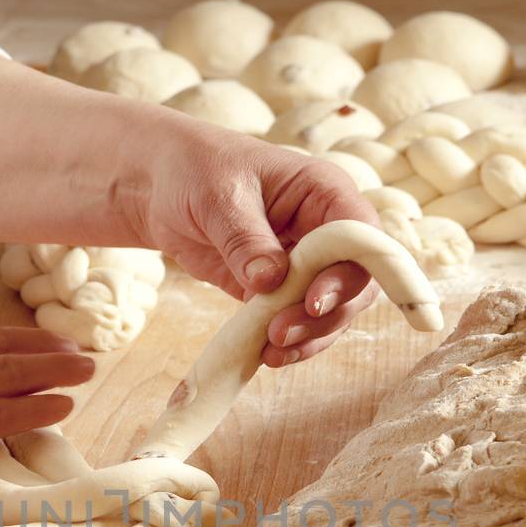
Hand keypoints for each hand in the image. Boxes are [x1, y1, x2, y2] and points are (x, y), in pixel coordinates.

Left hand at [129, 129, 381, 368]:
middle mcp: (324, 229)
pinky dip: (291, 342)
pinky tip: (266, 354)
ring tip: (272, 349)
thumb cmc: (197, 172)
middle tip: (282, 332)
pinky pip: (300, 321)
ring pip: (334, 310)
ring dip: (311, 335)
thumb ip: (246, 240)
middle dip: (328, 314)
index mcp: (323, 191)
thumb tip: (271, 282)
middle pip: (356, 281)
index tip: (313, 300)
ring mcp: (307, 263)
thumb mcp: (218, 198)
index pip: (362, 235)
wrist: (163, 189)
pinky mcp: (282, 291)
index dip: (349, 271)